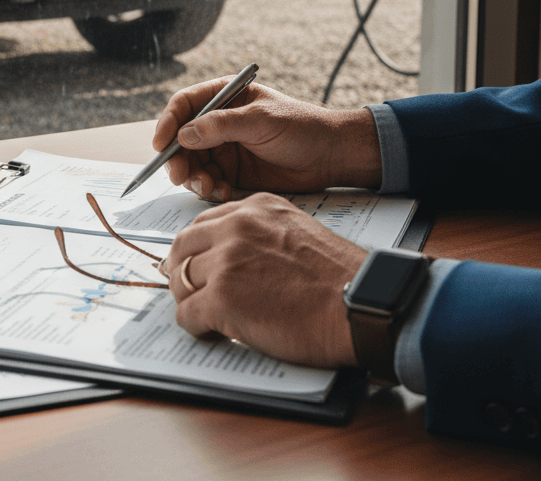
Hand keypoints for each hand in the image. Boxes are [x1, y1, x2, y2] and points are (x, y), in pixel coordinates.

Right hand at [153, 79, 381, 200]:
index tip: (160, 144)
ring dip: (193, 177)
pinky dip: (209, 189)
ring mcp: (224, 148)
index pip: (185, 105)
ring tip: (209, 187)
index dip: (168, 123)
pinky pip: (208, 181)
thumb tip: (184, 134)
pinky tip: (223, 192)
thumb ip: (222, 126)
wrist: (331, 156)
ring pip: (192, 163)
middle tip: (180, 175)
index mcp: (223, 97)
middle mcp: (218, 122)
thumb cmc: (301, 127)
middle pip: (181, 138)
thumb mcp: (261, 121)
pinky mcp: (232, 172)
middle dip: (178, 158)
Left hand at [162, 192, 365, 366]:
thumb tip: (237, 257)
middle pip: (183, 246)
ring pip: (181, 279)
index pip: (204, 223)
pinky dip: (194, 326)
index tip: (197, 263)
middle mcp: (236, 227)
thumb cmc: (341, 279)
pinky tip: (211, 332)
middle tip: (189, 290)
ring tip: (202, 314)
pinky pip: (187, 313)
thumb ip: (262, 235)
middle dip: (181, 270)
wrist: (360, 306)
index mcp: (255, 208)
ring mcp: (226, 261)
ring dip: (187, 299)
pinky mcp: (223, 298)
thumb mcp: (297, 232)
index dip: (197, 248)